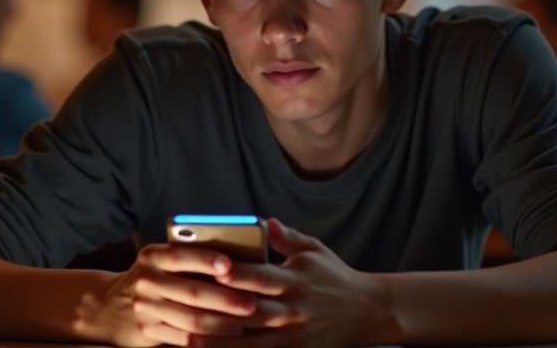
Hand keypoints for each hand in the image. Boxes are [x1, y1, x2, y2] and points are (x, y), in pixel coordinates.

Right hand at [89, 243, 258, 346]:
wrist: (108, 306)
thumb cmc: (151, 277)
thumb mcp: (160, 260)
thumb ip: (188, 258)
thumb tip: (233, 259)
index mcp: (153, 256)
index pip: (181, 256)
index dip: (206, 260)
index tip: (229, 264)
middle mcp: (147, 280)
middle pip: (191, 291)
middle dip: (225, 299)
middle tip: (251, 303)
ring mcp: (146, 308)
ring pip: (191, 319)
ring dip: (222, 323)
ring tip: (244, 322)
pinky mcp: (148, 331)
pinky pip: (184, 338)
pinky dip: (209, 339)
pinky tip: (227, 336)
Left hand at [197, 218, 389, 347]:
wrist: (369, 311)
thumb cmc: (335, 278)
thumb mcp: (314, 250)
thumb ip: (286, 237)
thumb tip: (264, 221)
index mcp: (295, 280)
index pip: (262, 276)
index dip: (239, 274)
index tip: (215, 269)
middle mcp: (293, 310)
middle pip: (250, 312)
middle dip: (219, 309)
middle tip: (187, 305)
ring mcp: (292, 336)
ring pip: (250, 342)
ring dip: (218, 342)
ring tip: (188, 338)